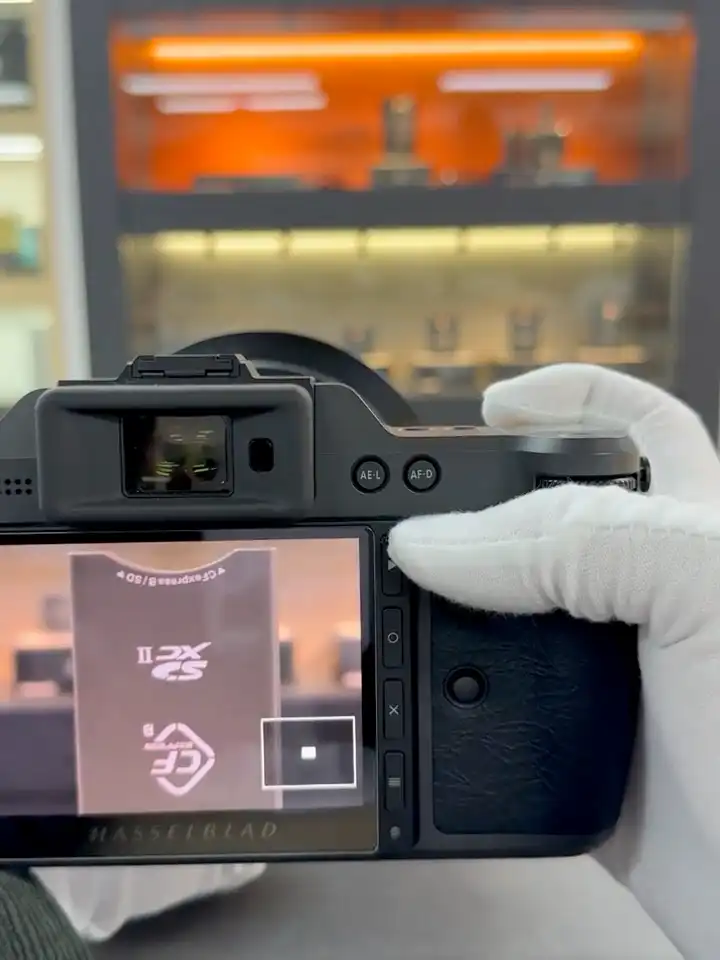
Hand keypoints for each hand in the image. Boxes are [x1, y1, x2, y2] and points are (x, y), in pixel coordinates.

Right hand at [389, 364, 719, 959]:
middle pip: (546, 516)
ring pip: (504, 609)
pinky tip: (417, 683)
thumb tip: (435, 543)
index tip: (496, 401)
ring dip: (445, 601)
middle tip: (410, 507)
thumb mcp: (706, 592)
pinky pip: (486, 699)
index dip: (572, 397)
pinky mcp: (571, 740)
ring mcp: (610, 669)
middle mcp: (649, 593)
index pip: (640, 429)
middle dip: (476, 502)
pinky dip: (444, 690)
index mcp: (693, 530)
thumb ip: (583, 542)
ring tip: (390, 590)